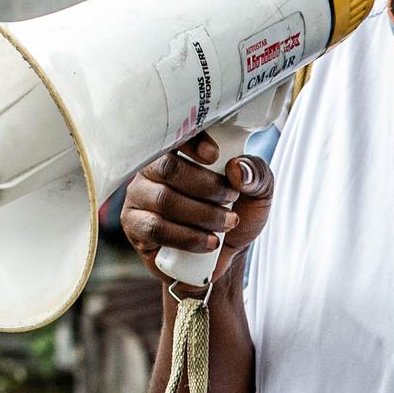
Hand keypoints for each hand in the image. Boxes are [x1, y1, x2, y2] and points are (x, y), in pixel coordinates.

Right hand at [118, 139, 272, 293]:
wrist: (225, 257)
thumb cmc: (235, 214)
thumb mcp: (258, 193)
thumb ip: (256, 174)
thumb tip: (237, 168)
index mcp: (178, 151)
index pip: (174, 134)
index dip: (191, 141)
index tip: (214, 155)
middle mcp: (152, 170)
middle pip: (168, 168)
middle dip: (206, 186)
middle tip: (231, 199)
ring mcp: (139, 197)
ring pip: (164, 200)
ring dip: (202, 214)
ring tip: (227, 224)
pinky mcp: (135, 227)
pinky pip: (156, 229)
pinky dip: (188, 237)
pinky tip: (210, 242)